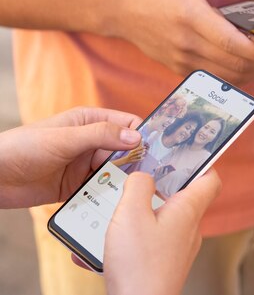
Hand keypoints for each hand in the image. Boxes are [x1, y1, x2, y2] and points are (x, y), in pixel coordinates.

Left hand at [0, 107, 141, 208]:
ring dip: (123, 181)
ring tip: (135, 192)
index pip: (127, 124)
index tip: (160, 150)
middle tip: (153, 177)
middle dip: (138, 162)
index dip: (144, 134)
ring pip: (116, 173)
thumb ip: (101, 136)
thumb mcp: (64, 139)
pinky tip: (116, 203)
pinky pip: (101, 190)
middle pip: (126, 151)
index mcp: (90, 121)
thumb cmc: (22, 148)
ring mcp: (85, 165)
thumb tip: (136, 136)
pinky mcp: (77, 187)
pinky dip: (109, 196)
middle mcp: (91, 142)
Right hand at [104, 171, 220, 294]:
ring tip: (112, 215)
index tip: (183, 154)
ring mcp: (178, 249)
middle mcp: (188, 229)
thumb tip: (143, 176)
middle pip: (181, 197)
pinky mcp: (164, 264)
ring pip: (161, 220)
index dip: (200, 164)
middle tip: (135, 179)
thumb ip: (138, 186)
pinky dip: (128, 240)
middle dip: (157, 187)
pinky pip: (148, 243)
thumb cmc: (139, 266)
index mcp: (188, 210)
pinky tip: (101, 246)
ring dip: (138, 215)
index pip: (211, 179)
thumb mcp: (131, 214)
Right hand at [110, 0, 253, 83]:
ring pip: (227, 77)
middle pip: (235, 66)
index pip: (233, 45)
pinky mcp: (180, 69)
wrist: (119, 6)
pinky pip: (215, 78)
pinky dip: (236, 75)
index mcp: (191, 16)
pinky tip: (249, 63)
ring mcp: (182, 60)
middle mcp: (187, 44)